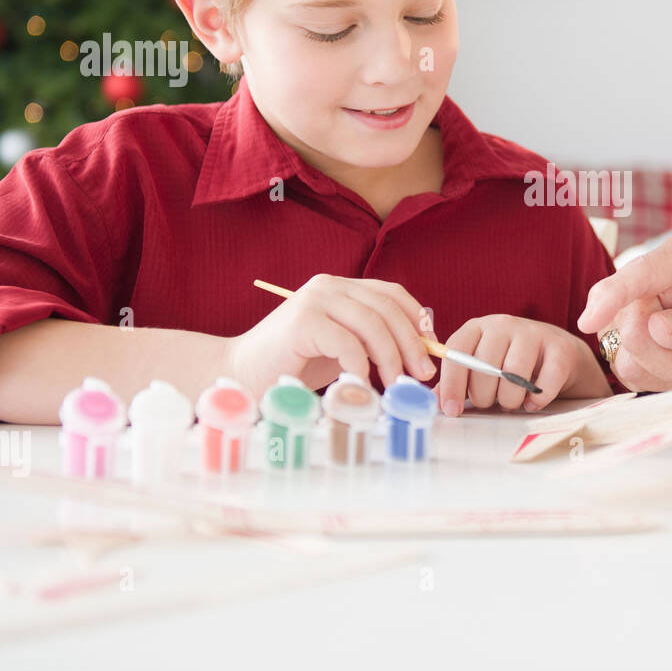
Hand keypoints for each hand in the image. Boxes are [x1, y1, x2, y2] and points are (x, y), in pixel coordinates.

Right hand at [225, 274, 435, 395]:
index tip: (431, 348)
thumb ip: (371, 340)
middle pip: (387, 308)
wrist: (240, 374)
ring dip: (392, 357)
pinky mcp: (302, 322)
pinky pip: (347, 343)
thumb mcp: (341, 348)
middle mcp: (328, 285)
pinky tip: (363, 385)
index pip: (391, 294)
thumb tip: (421, 348)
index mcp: (340, 287)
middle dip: (411, 343)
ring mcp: (314, 300)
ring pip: (372, 324)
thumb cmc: (293, 366)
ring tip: (397, 384)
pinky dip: (362, 367)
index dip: (417, 319)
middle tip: (422, 374)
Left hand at [436, 315, 610, 415]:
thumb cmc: (512, 363)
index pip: (457, 351)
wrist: (559, 353)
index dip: (451, 383)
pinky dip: (536, 400)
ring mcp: (534, 333)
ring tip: (511, 403)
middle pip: (485, 366)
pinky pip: (544, 383)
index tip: (452, 410)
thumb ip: (458, 381)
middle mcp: (504, 324)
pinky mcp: (560, 349)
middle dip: (484, 396)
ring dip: (510, 400)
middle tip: (490, 402)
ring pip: (513, 375)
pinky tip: (532, 403)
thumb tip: (434, 400)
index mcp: (478, 327)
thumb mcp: (482, 366)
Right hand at [576, 236, 671, 391]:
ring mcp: (629, 315)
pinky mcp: (624, 346)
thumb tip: (658, 328)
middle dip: (667, 356)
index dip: (613, 296)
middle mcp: (646, 282)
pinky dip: (662, 382)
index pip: (639, 274)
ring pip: (627, 356)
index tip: (590, 321)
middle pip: (630, 325)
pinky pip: (629, 374)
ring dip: (668, 372)